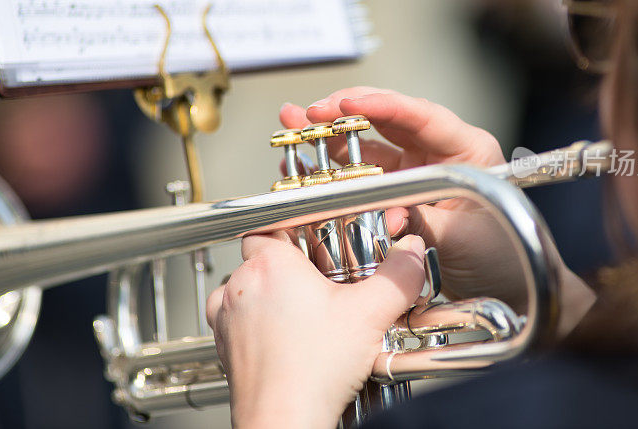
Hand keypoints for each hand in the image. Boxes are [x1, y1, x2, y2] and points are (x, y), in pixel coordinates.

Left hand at [207, 233, 425, 428]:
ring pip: (244, 290)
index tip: (310, 244)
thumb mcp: (371, 314)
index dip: (290, 233)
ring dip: (266, 296)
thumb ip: (397, 276)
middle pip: (259, 259)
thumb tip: (411, 252)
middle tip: (317, 284)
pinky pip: (236, 322)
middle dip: (287, 269)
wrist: (285, 420)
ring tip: (301, 313)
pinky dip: (255, 325)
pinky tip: (284, 338)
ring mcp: (227, 317)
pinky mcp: (226, 346)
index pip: (268, 227)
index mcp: (270, 265)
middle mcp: (240, 286)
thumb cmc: (314, 370)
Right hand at [280, 87, 593, 320]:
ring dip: (332, 137)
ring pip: (369, 144)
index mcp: (468, 149)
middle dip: (345, 113)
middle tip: (310, 113)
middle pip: (388, 121)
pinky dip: (335, 170)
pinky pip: (363, 175)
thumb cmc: (502, 259)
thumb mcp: (464, 239)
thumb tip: (387, 213)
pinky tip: (307, 165)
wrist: (508, 290)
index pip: (422, 116)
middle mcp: (439, 152)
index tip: (345, 104)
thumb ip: (423, 222)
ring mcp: (416, 170)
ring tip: (295, 129)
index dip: (381, 105)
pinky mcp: (398, 191)